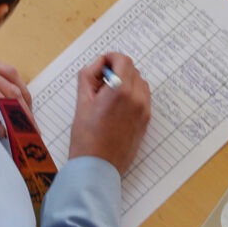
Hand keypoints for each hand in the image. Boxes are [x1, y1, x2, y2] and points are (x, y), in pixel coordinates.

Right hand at [68, 51, 150, 173]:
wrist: (98, 167)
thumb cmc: (86, 138)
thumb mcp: (82, 102)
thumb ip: (88, 76)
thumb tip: (97, 65)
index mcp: (121, 90)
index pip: (123, 60)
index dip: (111, 59)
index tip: (101, 66)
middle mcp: (137, 98)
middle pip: (132, 70)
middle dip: (117, 71)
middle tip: (100, 83)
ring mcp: (144, 111)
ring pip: (140, 83)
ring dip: (126, 82)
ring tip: (108, 96)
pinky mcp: (145, 121)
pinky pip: (143, 98)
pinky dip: (132, 95)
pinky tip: (116, 107)